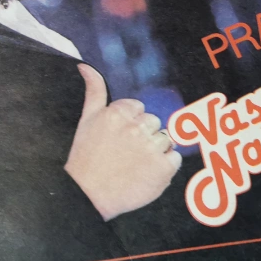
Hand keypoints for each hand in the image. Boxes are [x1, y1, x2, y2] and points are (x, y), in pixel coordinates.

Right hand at [65, 64, 181, 220]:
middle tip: (126, 152)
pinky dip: (165, 166)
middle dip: (143, 135)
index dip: (129, 124)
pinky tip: (146, 172)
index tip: (119, 138)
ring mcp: (152, 148)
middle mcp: (137, 128)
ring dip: (155, 150)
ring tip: (135, 163)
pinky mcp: (164, 168)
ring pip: (165, 139)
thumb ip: (93, 90)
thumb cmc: (85, 158)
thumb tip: (86, 65)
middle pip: (153, 122)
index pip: (138, 109)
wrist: (89, 195)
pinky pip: (175, 158)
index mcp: (119, 113)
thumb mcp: (86, 120)